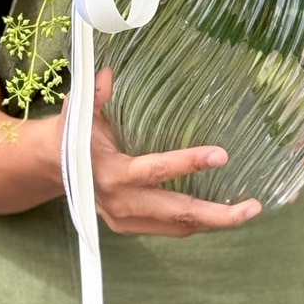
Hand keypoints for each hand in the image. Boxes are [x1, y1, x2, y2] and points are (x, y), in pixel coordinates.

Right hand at [66, 69, 262, 236]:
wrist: (52, 170)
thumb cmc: (70, 135)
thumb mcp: (77, 113)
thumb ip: (92, 96)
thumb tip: (108, 73)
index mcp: (110, 173)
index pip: (154, 170)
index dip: (188, 162)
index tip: (221, 154)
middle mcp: (120, 203)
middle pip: (175, 213)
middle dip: (216, 214)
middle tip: (252, 207)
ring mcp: (126, 221)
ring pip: (178, 228)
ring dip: (214, 223)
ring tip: (248, 211)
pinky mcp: (132, 228)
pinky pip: (171, 230)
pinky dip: (199, 224)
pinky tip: (224, 214)